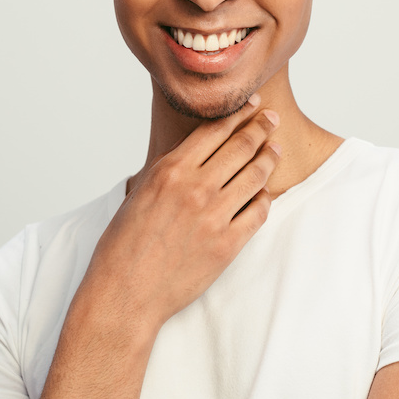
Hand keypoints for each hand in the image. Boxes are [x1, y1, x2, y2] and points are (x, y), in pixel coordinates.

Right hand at [73, 95, 281, 333]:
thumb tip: (189, 154)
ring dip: (269, 158)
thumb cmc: (123, 246)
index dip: (239, 114)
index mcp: (170, 171)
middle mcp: (195, 188)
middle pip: (241, 146)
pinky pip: (259, 212)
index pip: (214, 130)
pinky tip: (265, 192)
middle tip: (273, 118)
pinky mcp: (228, 245)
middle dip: (261, 127)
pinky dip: (266, 198)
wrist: (125, 293)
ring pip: (255, 175)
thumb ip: (166, 171)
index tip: (252, 105)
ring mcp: (214, 216)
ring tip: (275, 150)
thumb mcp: (138, 194)